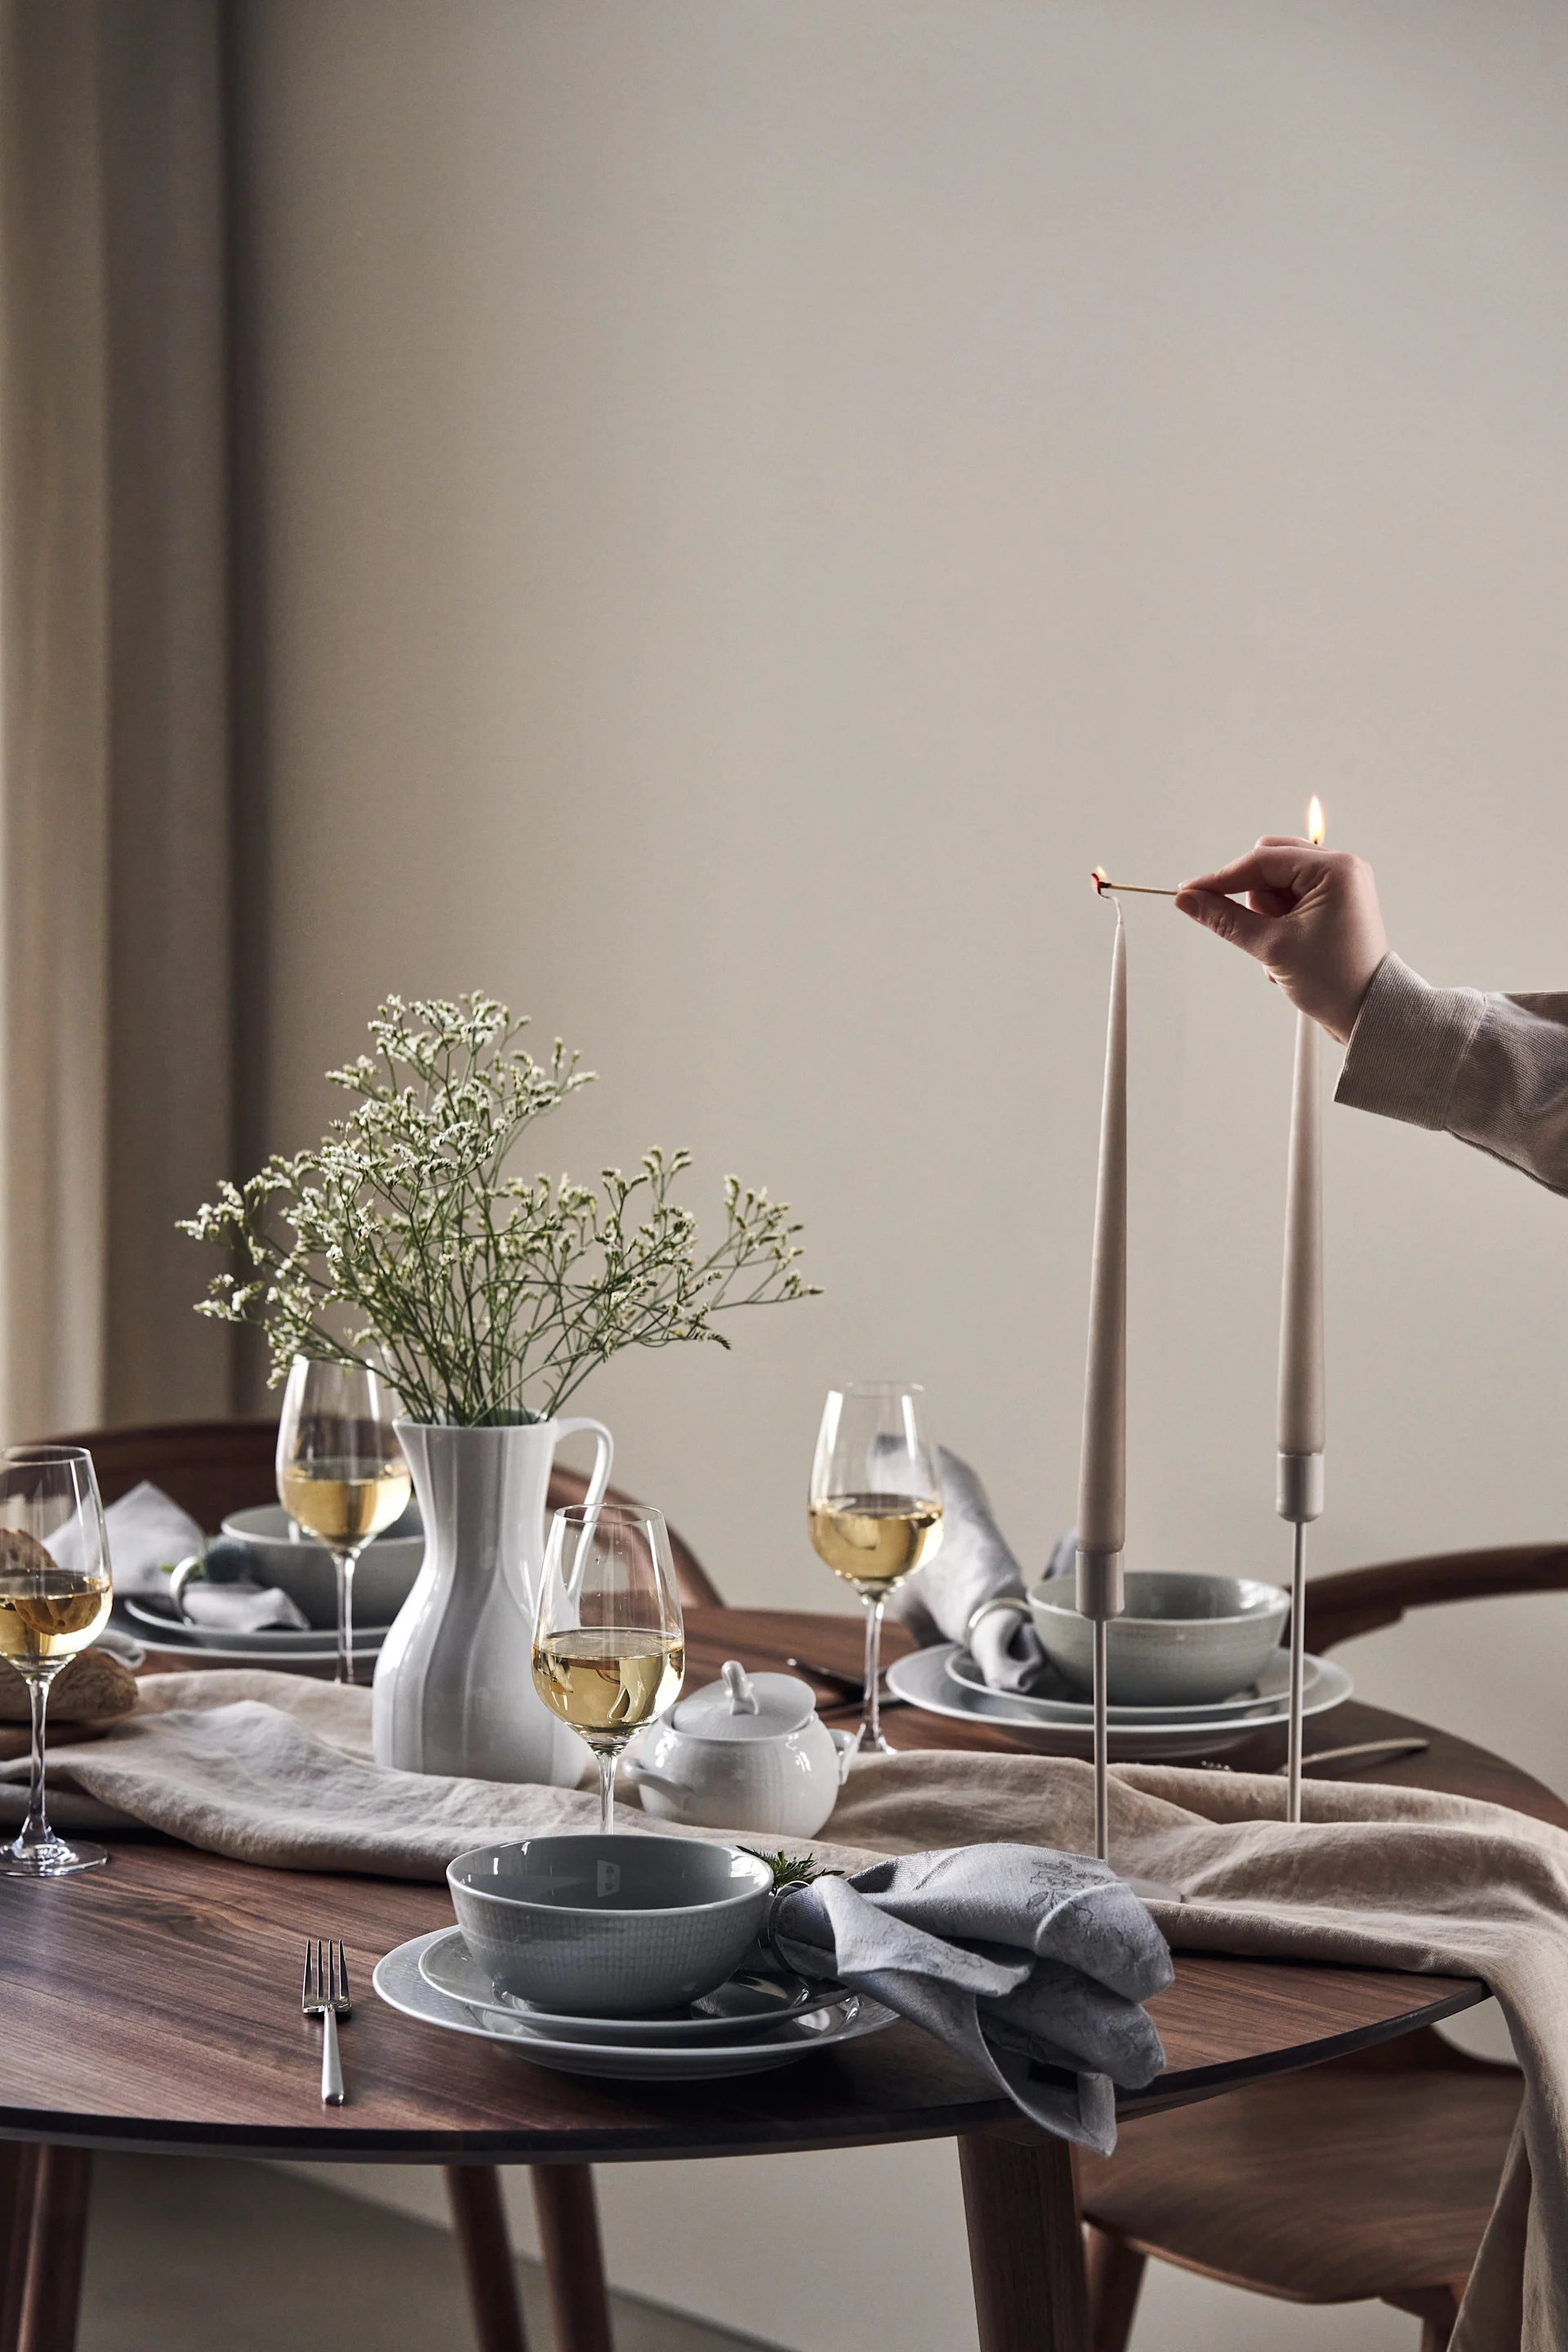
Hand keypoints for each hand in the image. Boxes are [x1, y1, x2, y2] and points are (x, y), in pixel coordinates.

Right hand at [1175, 839, 1387, 1042]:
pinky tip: (1290, 949)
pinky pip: (1291, 901)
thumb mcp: (1272, 947)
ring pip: (1277, 885)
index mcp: (1335, 870)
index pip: (1263, 860)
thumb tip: (1189, 900)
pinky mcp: (1334, 905)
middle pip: (1270, 865)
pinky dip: (1279, 923)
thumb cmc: (1336, 981)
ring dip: (1267, 915)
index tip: (1191, 891)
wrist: (1368, 1014)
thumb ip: (1225, 918)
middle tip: (1262, 932)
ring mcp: (1339, 887)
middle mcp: (1341, 870)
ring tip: (1282, 948)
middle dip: (1255, 898)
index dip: (1222, 877)